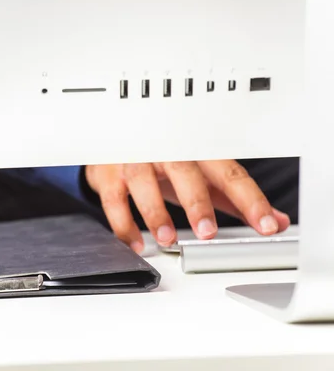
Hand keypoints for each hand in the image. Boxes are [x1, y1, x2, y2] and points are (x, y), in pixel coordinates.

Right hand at [85, 161, 290, 253]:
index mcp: (196, 152)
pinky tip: (136, 243)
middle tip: (207, 232)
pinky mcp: (109, 176)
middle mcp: (165, 152)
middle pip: (183, 172)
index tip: (265, 223)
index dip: (249, 199)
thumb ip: (233, 197)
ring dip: (155, 213)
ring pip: (142, 182)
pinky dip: (124, 225)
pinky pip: (114, 200)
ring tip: (167, 239)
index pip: (228, 173)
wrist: (116, 142)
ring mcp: (135, 161)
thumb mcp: (200, 173)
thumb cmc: (162, 161)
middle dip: (196, 202)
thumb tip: (276, 219)